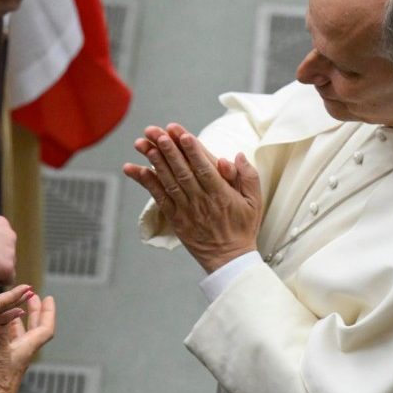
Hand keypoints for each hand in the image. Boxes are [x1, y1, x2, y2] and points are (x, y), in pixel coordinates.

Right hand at [0, 293, 53, 392]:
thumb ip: (2, 330)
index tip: (48, 298)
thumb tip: (4, 311)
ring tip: (15, 305)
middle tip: (33, 297)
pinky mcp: (1, 360)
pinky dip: (5, 328)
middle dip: (34, 311)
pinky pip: (7, 338)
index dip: (48, 312)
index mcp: (28, 347)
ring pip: (20, 332)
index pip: (45, 327)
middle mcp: (23, 350)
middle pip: (34, 327)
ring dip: (20, 318)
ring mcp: (12, 355)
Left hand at [122, 124, 261, 271]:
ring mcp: (186, 210)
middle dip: (169, 151)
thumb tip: (237, 156)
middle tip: (158, 133)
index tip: (183, 135)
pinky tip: (137, 169)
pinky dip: (147, 183)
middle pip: (183, 172)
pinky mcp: (175, 218)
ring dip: (156, 162)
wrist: (229, 259)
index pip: (204, 169)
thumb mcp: (255, 202)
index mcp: (221, 194)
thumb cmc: (242, 227)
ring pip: (169, 182)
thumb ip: (248, 177)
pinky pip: (159, 198)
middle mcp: (202, 201)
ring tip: (145, 145)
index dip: (193, 151)